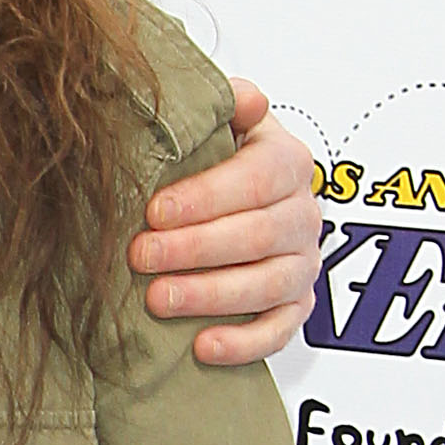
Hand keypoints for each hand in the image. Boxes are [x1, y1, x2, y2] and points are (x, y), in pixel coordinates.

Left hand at [129, 80, 320, 363]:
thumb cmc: (216, 158)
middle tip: (140, 255)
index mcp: (288, 162)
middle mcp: (303, 214)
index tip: (154, 211)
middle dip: (195, 248)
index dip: (206, 197)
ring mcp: (303, 263)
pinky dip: (244, 344)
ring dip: (211, 295)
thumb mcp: (218, 121)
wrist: (234, 196)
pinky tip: (202, 347)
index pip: (257, 179)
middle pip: (259, 234)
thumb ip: (225, 105)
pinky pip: (280, 331)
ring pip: (269, 284)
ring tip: (157, 299)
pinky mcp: (295, 306)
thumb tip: (244, 97)